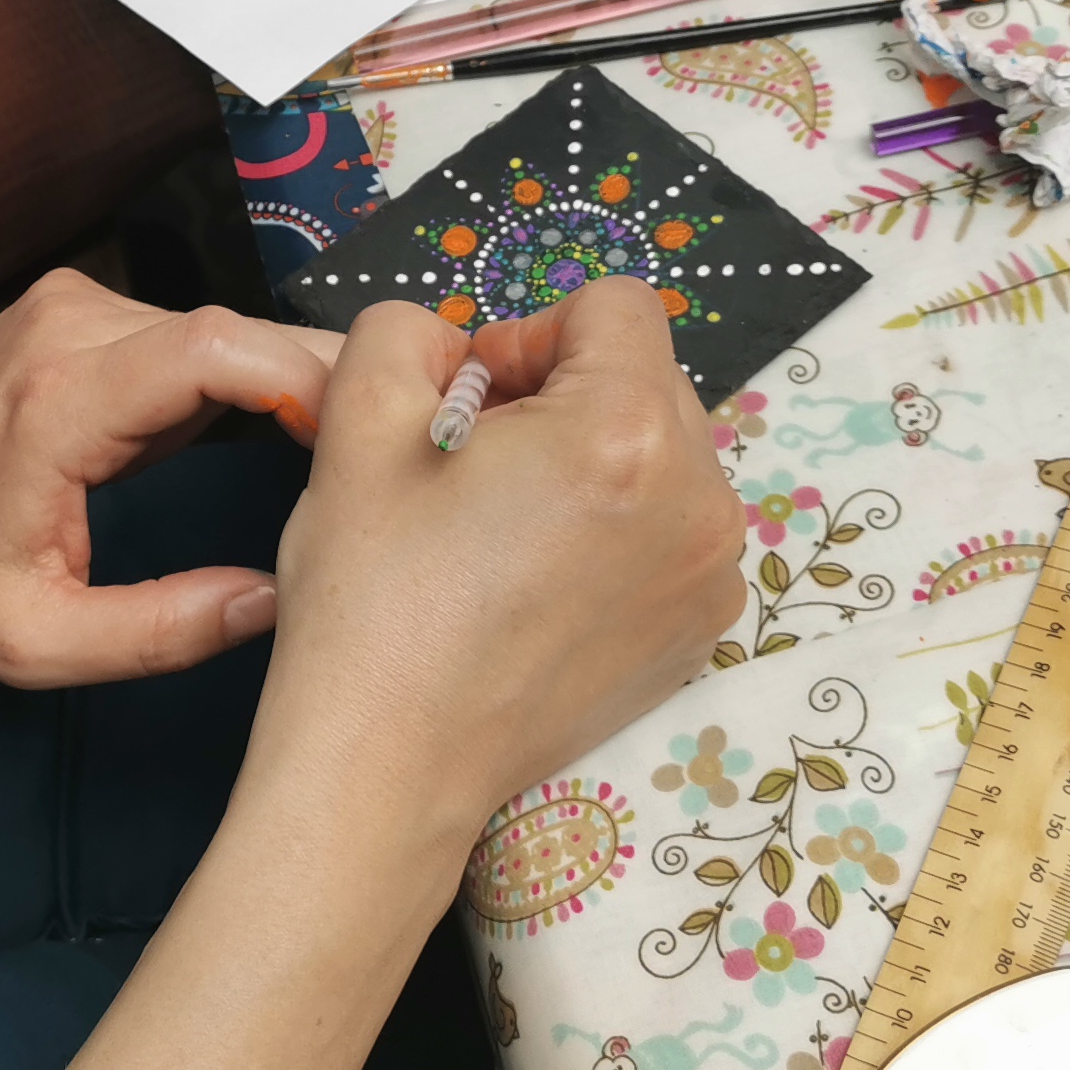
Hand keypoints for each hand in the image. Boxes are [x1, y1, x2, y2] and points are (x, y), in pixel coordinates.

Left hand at [0, 272, 340, 686]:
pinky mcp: (92, 312)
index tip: (369, 441)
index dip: (307, 380)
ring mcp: (82, 308)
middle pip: (239, 333)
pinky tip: (298, 430)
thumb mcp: (32, 642)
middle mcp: (74, 329)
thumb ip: (157, 632)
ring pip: (228, 332)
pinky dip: (255, 378)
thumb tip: (278, 603)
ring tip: (362, 450)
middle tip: (406, 451)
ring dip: (296, 382)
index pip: (215, 351)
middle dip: (328, 384)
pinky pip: (198, 339)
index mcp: (60, 403)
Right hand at [241, 277, 743, 857]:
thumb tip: (460, 345)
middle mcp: (700, 499)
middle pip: (645, 376)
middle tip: (476, 466)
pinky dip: (613, 532)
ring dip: (590, 462)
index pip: (613, 305)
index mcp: (627, 430)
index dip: (527, 334)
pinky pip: (669, 531)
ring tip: (505, 529)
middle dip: (562, 395)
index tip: (471, 404)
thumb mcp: (358, 416)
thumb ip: (407, 331)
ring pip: (660, 454)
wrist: (389, 764)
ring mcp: (712, 575)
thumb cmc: (373, 596)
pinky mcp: (701, 631)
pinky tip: (536, 583)